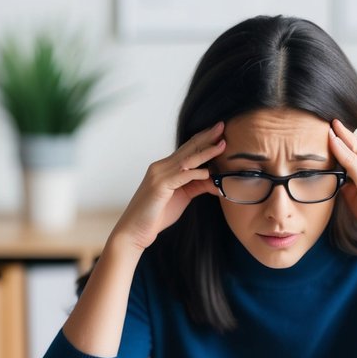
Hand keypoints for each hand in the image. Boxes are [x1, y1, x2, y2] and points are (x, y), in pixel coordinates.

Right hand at [111, 122, 224, 252]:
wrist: (134, 231)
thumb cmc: (156, 215)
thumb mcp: (182, 197)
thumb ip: (196, 186)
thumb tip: (214, 180)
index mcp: (165, 168)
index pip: (187, 149)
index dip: (202, 139)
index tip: (218, 132)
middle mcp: (161, 167)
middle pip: (187, 149)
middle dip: (206, 137)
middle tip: (222, 126)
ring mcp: (159, 175)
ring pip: (187, 160)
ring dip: (206, 151)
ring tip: (222, 144)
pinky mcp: (160, 186)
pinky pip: (182, 176)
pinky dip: (196, 173)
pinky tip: (208, 173)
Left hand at [329, 120, 356, 250]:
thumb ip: (347, 185)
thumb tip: (335, 178)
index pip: (356, 147)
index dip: (344, 137)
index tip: (332, 127)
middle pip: (356, 142)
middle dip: (343, 130)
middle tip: (329, 118)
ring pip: (354, 148)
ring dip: (341, 135)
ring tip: (329, 123)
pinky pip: (352, 161)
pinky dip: (341, 150)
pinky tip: (332, 141)